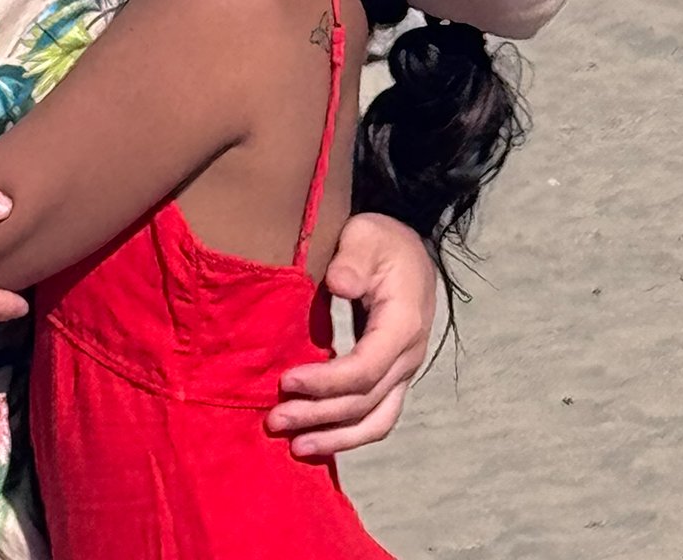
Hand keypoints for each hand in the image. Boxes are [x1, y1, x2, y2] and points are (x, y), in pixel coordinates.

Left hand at [267, 212, 437, 458]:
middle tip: (274, 420)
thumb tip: (339, 283)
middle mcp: (408, 357)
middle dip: (318, 416)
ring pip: (375, 421)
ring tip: (295, 446)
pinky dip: (349, 434)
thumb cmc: (381, 240)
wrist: (407, 248)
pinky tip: (318, 439)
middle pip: (364, 403)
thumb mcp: (366, 236)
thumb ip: (353, 259)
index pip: (363, 370)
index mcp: (402, 325)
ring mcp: (404, 372)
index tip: (285, 380)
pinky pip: (376, 416)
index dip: (324, 382)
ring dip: (335, 437)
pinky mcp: (393, 377)